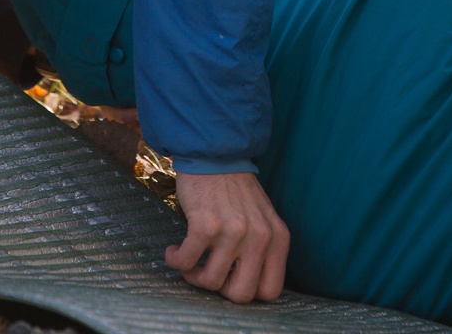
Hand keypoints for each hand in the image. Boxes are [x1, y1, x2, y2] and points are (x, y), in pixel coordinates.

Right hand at [166, 171, 290, 302]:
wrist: (215, 156)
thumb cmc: (236, 192)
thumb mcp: (263, 220)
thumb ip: (263, 251)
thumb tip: (246, 290)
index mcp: (277, 238)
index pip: (270, 291)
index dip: (247, 292)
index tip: (231, 281)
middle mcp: (259, 237)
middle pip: (241, 295)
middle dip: (220, 291)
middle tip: (208, 273)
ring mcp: (233, 231)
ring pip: (211, 282)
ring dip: (192, 275)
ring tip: (189, 260)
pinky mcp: (205, 225)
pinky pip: (186, 262)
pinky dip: (175, 260)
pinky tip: (173, 250)